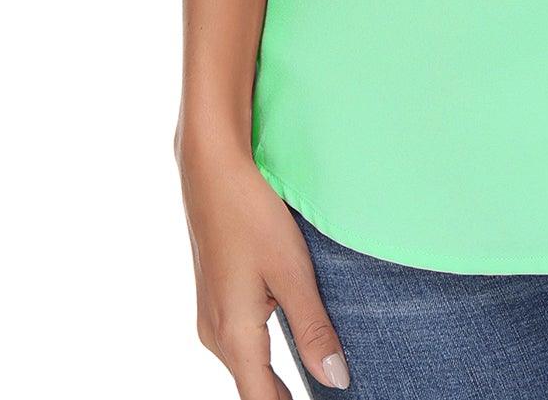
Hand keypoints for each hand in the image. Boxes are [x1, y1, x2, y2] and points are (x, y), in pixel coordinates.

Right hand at [178, 137, 349, 395]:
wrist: (212, 171)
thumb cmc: (252, 215)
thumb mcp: (292, 273)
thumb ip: (313, 330)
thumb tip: (335, 380)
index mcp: (234, 337)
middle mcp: (215, 337)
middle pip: (255, 390)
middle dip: (287, 398)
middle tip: (334, 389)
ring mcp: (212, 319)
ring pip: (249, 367)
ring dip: (279, 380)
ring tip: (321, 380)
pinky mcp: (216, 301)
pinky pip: (243, 345)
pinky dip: (267, 356)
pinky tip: (294, 348)